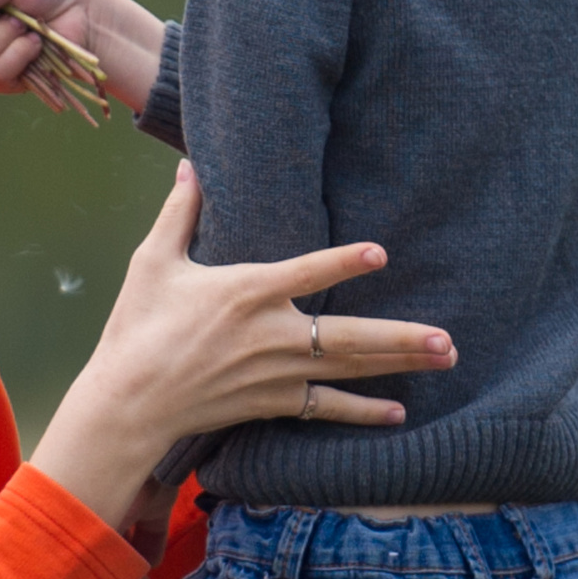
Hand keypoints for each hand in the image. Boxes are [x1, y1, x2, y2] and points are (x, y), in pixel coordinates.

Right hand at [29, 161, 456, 526]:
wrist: (129, 400)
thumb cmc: (137, 326)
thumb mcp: (152, 261)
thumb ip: (180, 213)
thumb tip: (189, 165)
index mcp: (247, 291)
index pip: (307, 271)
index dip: (345, 262)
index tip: (382, 253)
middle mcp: (271, 334)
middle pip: (350, 336)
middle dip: (403, 338)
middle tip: (448, 341)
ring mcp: (276, 373)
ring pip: (350, 370)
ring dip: (399, 365)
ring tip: (444, 359)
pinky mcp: (271, 403)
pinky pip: (326, 408)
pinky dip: (362, 412)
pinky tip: (396, 413)